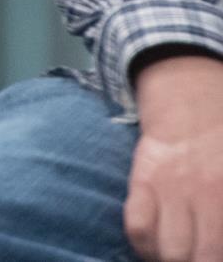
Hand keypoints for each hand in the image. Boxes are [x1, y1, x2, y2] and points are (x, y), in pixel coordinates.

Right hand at [128, 54, 222, 260]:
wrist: (192, 105)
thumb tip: (222, 239)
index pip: (217, 252)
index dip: (215, 261)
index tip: (214, 257)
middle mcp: (201, 196)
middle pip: (194, 258)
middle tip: (198, 259)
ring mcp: (168, 189)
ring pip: (166, 250)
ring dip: (170, 260)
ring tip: (179, 257)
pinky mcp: (142, 181)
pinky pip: (136, 225)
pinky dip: (144, 245)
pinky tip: (157, 247)